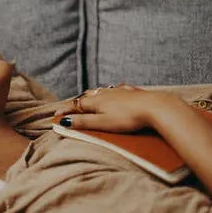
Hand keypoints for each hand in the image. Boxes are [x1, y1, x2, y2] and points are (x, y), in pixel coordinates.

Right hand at [54, 84, 172, 132]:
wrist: (155, 107)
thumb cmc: (129, 118)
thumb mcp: (103, 123)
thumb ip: (83, 122)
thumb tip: (64, 121)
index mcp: (96, 102)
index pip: (75, 105)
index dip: (65, 110)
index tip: (56, 115)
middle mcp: (105, 93)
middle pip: (86, 96)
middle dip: (76, 102)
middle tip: (70, 108)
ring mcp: (119, 91)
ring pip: (100, 91)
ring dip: (91, 96)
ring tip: (87, 99)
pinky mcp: (132, 91)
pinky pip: (117, 89)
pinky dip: (110, 92)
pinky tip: (114, 91)